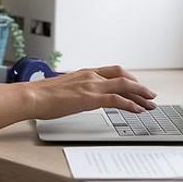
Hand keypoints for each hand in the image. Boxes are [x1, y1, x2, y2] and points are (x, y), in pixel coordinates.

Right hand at [26, 65, 157, 119]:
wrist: (32, 96)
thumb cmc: (42, 95)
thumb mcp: (64, 89)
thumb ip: (77, 90)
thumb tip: (80, 98)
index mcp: (85, 72)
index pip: (113, 71)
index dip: (129, 78)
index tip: (137, 85)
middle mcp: (91, 76)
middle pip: (123, 77)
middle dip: (139, 86)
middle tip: (150, 95)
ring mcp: (92, 86)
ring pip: (124, 86)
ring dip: (140, 95)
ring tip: (150, 104)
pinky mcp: (91, 98)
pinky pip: (117, 99)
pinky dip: (131, 104)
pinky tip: (137, 110)